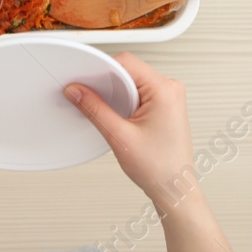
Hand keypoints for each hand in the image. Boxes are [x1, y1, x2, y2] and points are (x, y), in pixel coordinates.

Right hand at [67, 53, 193, 209]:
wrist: (174, 189)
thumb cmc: (159, 168)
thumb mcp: (119, 137)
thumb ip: (95, 110)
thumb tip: (77, 91)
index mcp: (164, 90)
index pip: (126, 62)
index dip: (100, 67)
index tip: (82, 78)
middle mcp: (170, 88)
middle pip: (128, 70)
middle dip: (106, 81)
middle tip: (87, 95)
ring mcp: (169, 97)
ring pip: (132, 81)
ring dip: (115, 92)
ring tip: (104, 109)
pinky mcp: (164, 105)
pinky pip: (139, 92)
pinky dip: (123, 99)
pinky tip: (115, 113)